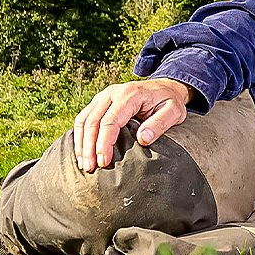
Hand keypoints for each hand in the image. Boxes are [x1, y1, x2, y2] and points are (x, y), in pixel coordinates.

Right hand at [70, 78, 192, 172]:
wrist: (165, 87)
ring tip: (84, 164)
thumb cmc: (169, 101)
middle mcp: (112, 93)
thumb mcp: (174, 111)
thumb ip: (160, 124)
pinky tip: (82, 152)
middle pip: (92, 121)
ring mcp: (104, 96)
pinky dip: (80, 136)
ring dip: (81, 143)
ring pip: (84, 120)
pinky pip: (84, 118)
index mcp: (130, 95)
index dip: (104, 143)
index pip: (110, 121)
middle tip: (90, 168)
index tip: (104, 162)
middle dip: (89, 147)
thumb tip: (143, 139)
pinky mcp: (99, 102)